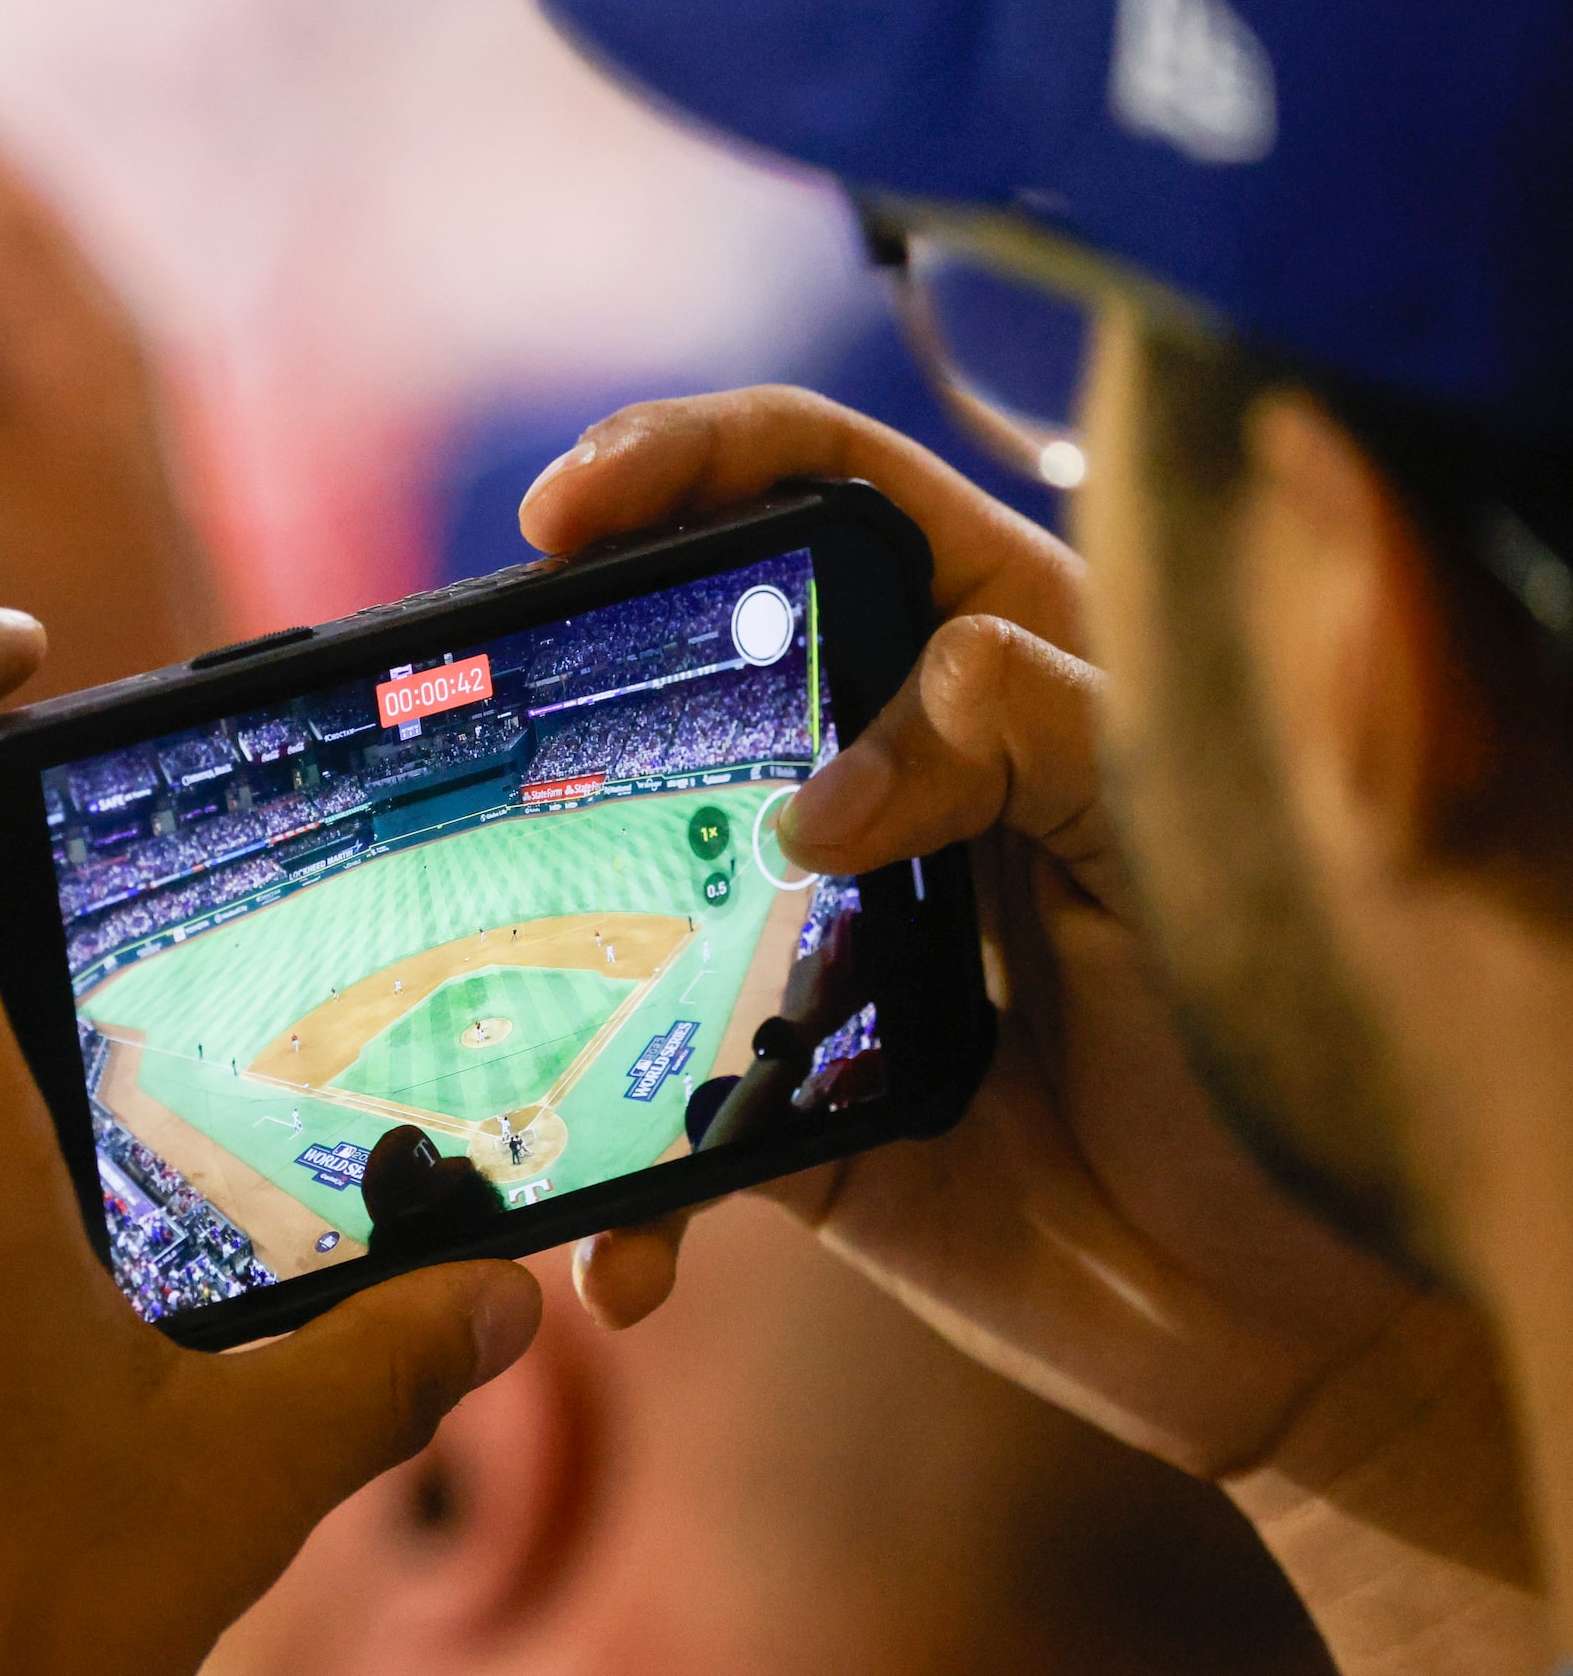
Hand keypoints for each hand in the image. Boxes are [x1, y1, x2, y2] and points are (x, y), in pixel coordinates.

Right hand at [526, 388, 1541, 1670]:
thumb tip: (814, 803)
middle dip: (562, 659)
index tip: (577, 504)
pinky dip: (619, 1199)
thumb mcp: (1184, 839)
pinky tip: (622, 1262)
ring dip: (535, 921)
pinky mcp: (767, 1098)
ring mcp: (801, 938)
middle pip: (683, 662)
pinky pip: (648, 1120)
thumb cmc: (1280, 1035)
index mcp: (987, 664)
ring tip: (479, 943)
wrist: (1291, 1309)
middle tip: (483, 677)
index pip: (825, 490)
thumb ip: (1028, 735)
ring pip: (624, 879)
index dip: (695, 461)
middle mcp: (875, 780)